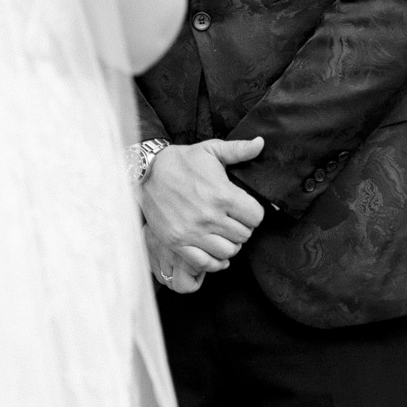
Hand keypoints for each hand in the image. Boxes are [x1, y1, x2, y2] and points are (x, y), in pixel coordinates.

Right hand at [139, 137, 265, 282]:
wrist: (146, 172)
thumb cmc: (181, 161)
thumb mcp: (210, 150)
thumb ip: (238, 150)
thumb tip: (260, 143)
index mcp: (222, 194)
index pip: (256, 217)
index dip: (253, 213)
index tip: (245, 210)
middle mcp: (209, 216)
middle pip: (244, 235)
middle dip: (242, 228)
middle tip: (233, 221)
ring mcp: (192, 232)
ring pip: (228, 251)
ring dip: (229, 244)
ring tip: (222, 234)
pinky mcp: (177, 242)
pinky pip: (205, 263)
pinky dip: (213, 260)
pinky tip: (212, 249)